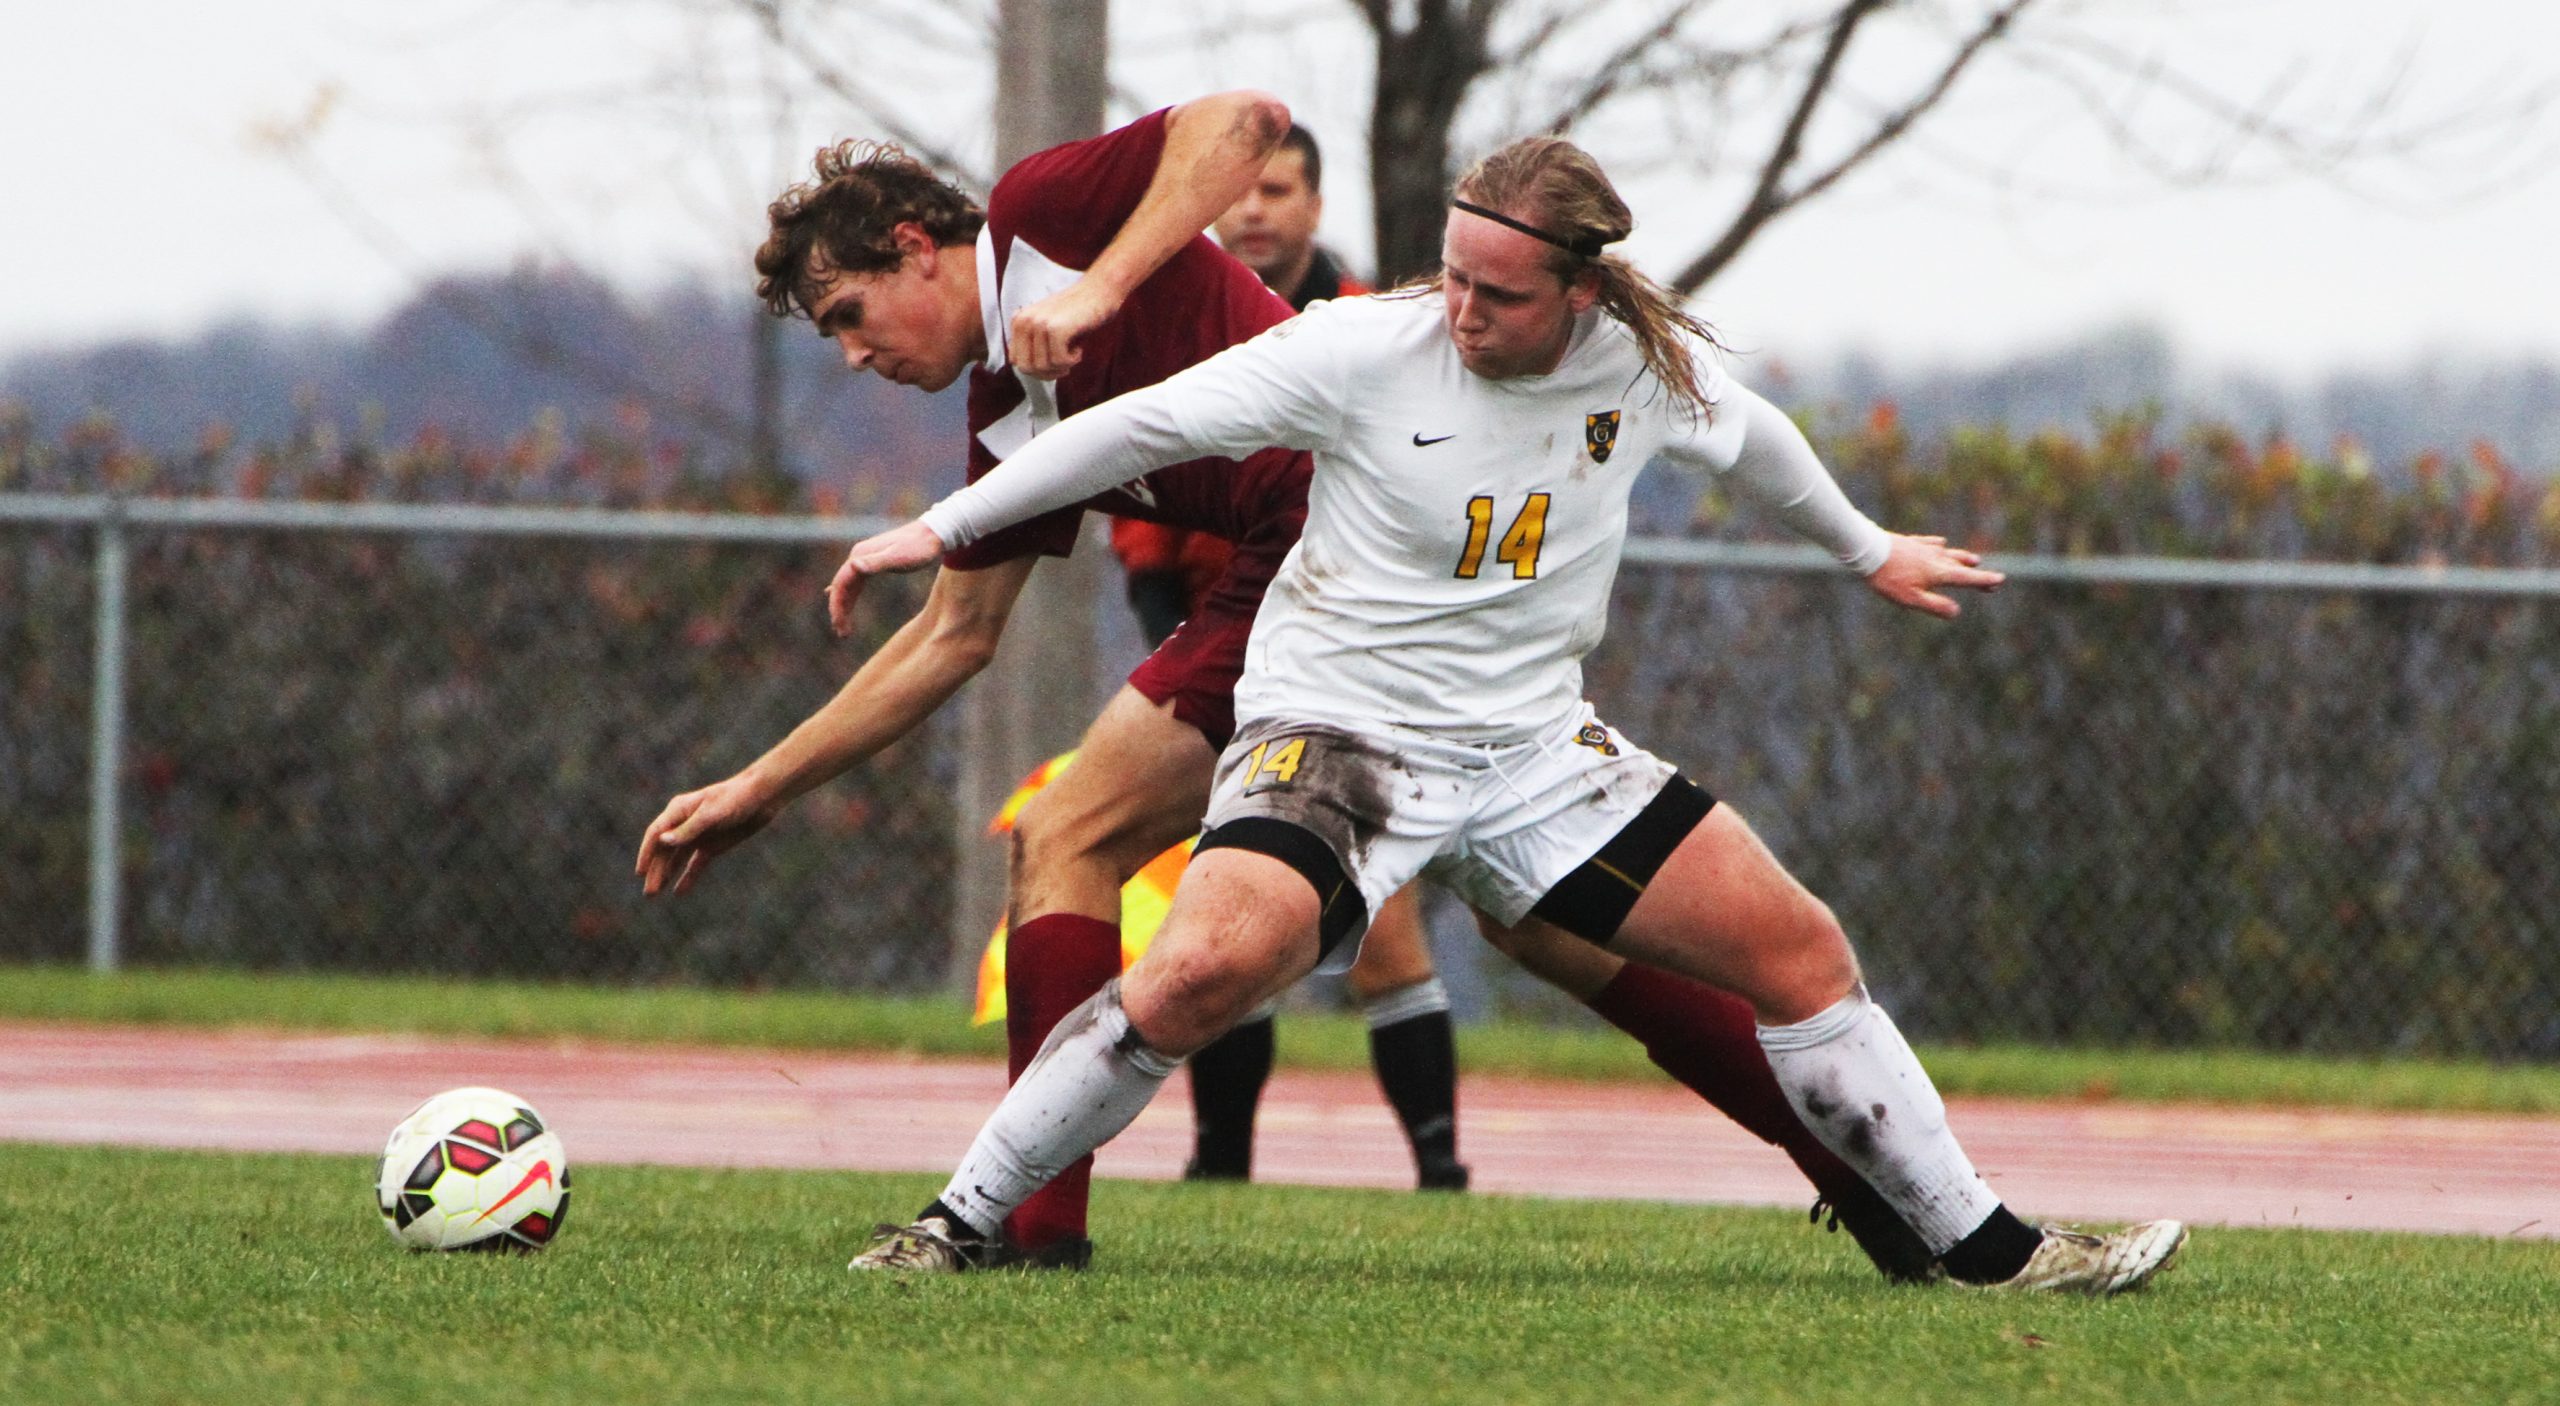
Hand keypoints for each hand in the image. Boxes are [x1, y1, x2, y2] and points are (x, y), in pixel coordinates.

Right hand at [636, 778, 777, 896]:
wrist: (762, 797)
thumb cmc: (735, 799)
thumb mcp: (712, 814)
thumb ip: (688, 829)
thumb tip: (662, 841)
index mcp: (679, 811)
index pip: (656, 834)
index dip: (646, 853)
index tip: (640, 872)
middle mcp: (684, 823)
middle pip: (664, 850)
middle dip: (655, 871)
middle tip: (649, 894)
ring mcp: (697, 836)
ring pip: (676, 859)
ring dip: (665, 875)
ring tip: (653, 894)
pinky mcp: (711, 846)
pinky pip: (695, 864)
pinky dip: (687, 877)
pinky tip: (678, 892)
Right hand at [825, 520, 946, 636]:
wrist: (934, 533)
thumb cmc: (919, 548)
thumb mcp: (898, 557)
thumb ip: (876, 563)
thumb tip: (853, 566)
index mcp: (860, 555)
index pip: (841, 583)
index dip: (837, 605)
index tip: (839, 625)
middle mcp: (859, 556)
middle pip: (841, 586)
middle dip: (839, 610)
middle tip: (841, 634)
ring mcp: (866, 558)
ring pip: (848, 586)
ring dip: (844, 606)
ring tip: (844, 629)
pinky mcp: (874, 561)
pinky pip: (856, 582)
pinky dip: (850, 595)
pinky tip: (846, 604)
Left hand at [1007, 276, 1121, 379]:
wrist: (1099, 290)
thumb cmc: (1077, 313)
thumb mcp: (1047, 326)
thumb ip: (1033, 344)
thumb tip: (1031, 371)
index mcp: (1019, 321)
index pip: (1016, 361)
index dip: (1036, 370)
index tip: (1054, 365)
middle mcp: (1024, 321)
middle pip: (1026, 368)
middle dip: (1047, 373)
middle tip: (1065, 364)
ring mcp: (1039, 324)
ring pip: (1042, 367)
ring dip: (1062, 366)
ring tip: (1074, 351)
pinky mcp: (1055, 328)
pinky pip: (1059, 361)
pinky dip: (1072, 360)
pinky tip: (1079, 348)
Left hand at [1863, 534, 2004, 618]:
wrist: (1870, 550)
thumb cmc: (1889, 578)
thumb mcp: (1911, 599)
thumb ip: (1935, 605)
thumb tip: (1956, 612)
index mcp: (1938, 573)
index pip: (1966, 578)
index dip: (1983, 581)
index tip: (2000, 580)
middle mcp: (1936, 558)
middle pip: (1961, 566)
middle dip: (1976, 574)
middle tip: (1992, 580)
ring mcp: (1924, 548)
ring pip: (1949, 553)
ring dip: (1963, 557)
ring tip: (1974, 559)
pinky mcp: (1911, 542)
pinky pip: (1931, 543)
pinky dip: (1940, 545)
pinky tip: (1942, 543)